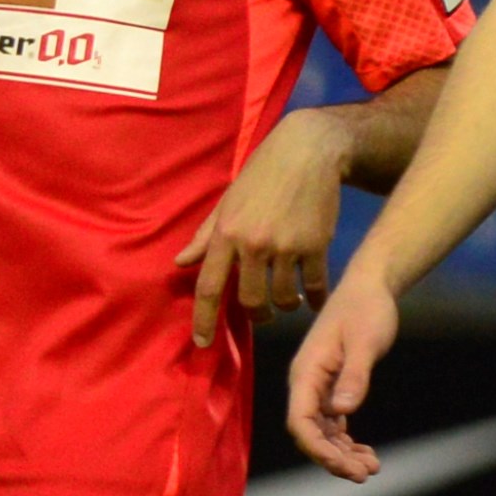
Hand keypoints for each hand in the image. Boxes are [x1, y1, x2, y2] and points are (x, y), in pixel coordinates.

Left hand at [187, 113, 353, 344]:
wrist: (309, 151)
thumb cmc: (262, 175)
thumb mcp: (227, 202)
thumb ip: (205, 236)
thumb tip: (179, 263)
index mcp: (227, 234)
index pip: (209, 286)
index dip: (204, 320)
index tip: (202, 344)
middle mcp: (253, 244)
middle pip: (249, 300)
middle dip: (255, 314)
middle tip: (261, 313)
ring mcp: (286, 246)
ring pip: (282, 298)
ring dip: (285, 306)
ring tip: (288, 300)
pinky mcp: (316, 245)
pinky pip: (313, 286)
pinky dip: (313, 298)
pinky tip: (313, 299)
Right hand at [283, 273, 398, 481]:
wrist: (369, 287)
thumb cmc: (367, 310)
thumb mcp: (365, 341)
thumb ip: (355, 376)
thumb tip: (344, 412)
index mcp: (306, 373)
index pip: (301, 421)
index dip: (318, 449)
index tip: (344, 467)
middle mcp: (307, 384)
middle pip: (311, 433)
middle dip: (334, 458)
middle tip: (366, 474)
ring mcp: (318, 388)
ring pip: (323, 433)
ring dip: (343, 454)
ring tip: (372, 468)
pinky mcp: (332, 388)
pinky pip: (333, 424)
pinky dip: (347, 442)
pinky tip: (367, 453)